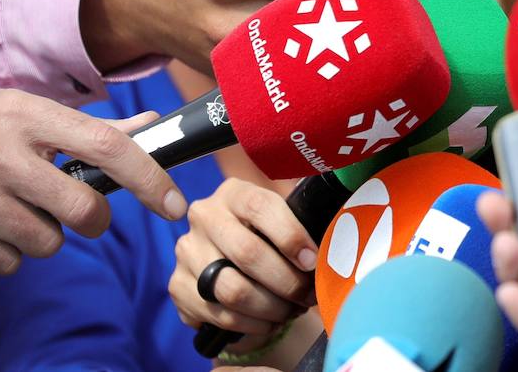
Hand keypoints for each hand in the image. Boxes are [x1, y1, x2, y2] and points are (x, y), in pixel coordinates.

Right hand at [0, 90, 185, 273]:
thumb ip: (88, 128)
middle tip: (78, 209)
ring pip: (47, 242)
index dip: (148, 178)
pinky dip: (7, 251)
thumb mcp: (23, 112)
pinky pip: (8, 262)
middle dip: (93, 219)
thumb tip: (151, 129)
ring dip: (44, 234)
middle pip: (82, 208)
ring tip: (17, 208)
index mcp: (27, 115)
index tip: (174, 204)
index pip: (106, 146)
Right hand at [82, 0, 389, 73]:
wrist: (136, 3)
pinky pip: (289, 69)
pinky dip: (322, 54)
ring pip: (303, 51)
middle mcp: (229, 24)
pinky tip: (353, 37)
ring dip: (345, 33)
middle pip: (309, 16)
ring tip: (384, 9)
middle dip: (354, 3)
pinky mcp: (239, 80)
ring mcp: (235, 60)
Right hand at [169, 178, 316, 336]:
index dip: (291, 236)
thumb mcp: (282, 217)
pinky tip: (270, 321)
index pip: (262, 208)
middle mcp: (204, 216)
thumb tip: (341, 226)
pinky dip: (252, 324)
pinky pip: (220, 314)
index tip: (313, 262)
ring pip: (233, 289)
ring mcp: (187, 252)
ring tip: (292, 310)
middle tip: (308, 295)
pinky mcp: (177, 286)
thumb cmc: (267, 236)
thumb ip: (303, 218)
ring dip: (271, 307)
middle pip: (247, 253)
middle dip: (286, 281)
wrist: (228, 260)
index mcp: (234, 193)